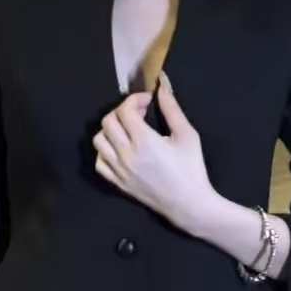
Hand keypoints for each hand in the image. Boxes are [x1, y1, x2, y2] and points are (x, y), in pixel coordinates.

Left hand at [93, 71, 214, 231]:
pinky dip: (105, 151)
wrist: (189, 204)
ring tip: (128, 130)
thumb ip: (172, 109)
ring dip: (111, 129)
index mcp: (144, 141)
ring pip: (99, 140)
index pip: (125, 110)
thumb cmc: (192, 169)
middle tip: (139, 113)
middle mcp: (126, 155)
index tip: (148, 101)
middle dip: (122, 111)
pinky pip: (99, 162)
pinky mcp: (118, 183)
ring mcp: (119, 170)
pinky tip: (121, 149)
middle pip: (108, 122)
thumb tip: (163, 86)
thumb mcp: (187, 135)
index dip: (135, 99)